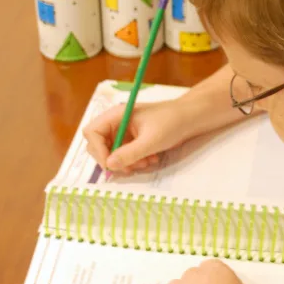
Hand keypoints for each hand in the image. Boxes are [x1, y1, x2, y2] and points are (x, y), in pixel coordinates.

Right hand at [83, 98, 197, 173]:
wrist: (191, 118)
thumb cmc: (171, 123)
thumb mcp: (151, 140)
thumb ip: (129, 153)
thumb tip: (109, 165)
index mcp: (116, 115)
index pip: (92, 132)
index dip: (97, 150)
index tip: (110, 164)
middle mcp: (117, 123)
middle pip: (99, 145)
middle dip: (113, 159)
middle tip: (130, 168)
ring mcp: (124, 132)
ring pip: (113, 153)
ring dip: (127, 162)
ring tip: (146, 162)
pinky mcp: (133, 140)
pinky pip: (126, 155)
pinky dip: (136, 161)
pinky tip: (151, 159)